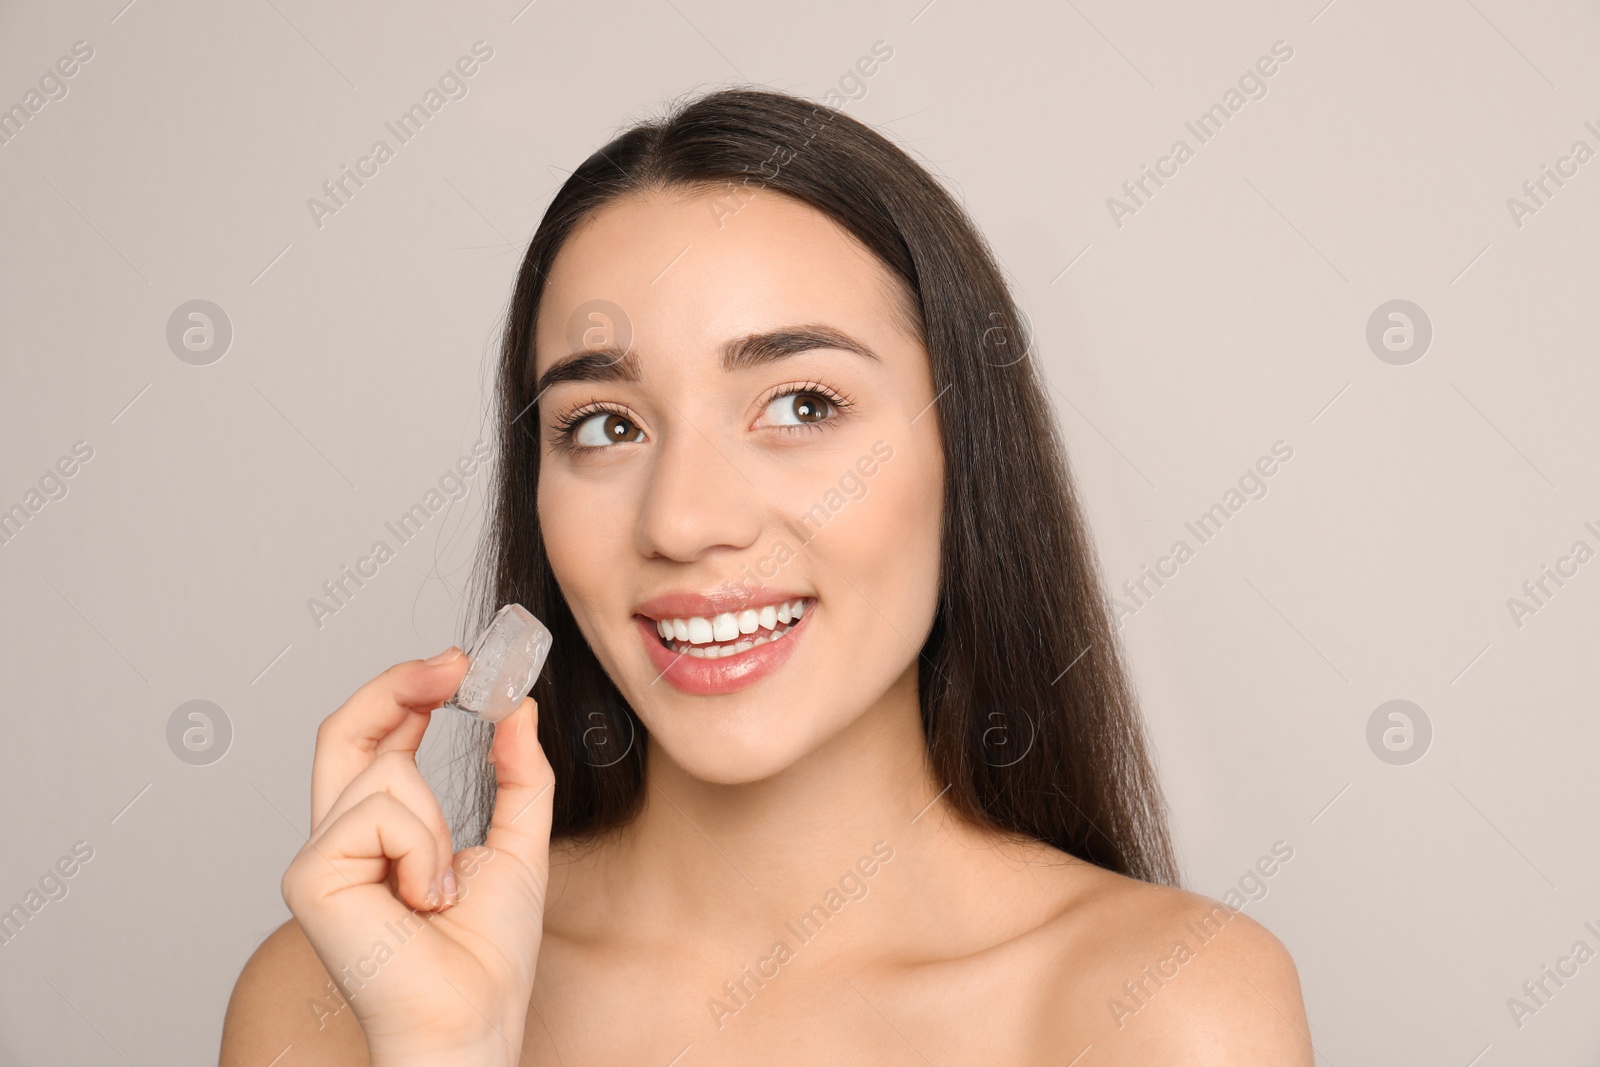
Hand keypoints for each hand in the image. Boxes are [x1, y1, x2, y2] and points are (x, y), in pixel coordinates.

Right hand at [280, 648, 553, 1065]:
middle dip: (399, 684)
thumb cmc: (487, 955)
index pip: (377, 739)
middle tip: (457, 665)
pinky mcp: (310, 876)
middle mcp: (340, 838)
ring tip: (442, 890)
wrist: (473, 1019)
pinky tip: (424, 901)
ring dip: (437, 824)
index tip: (463, 666)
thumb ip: (519, 776)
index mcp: (380, 831)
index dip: (409, 691)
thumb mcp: (521, 845)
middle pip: (347, 728)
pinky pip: (379, 814)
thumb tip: (517, 710)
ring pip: (385, 772)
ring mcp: (318, 856)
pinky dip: (421, 851)